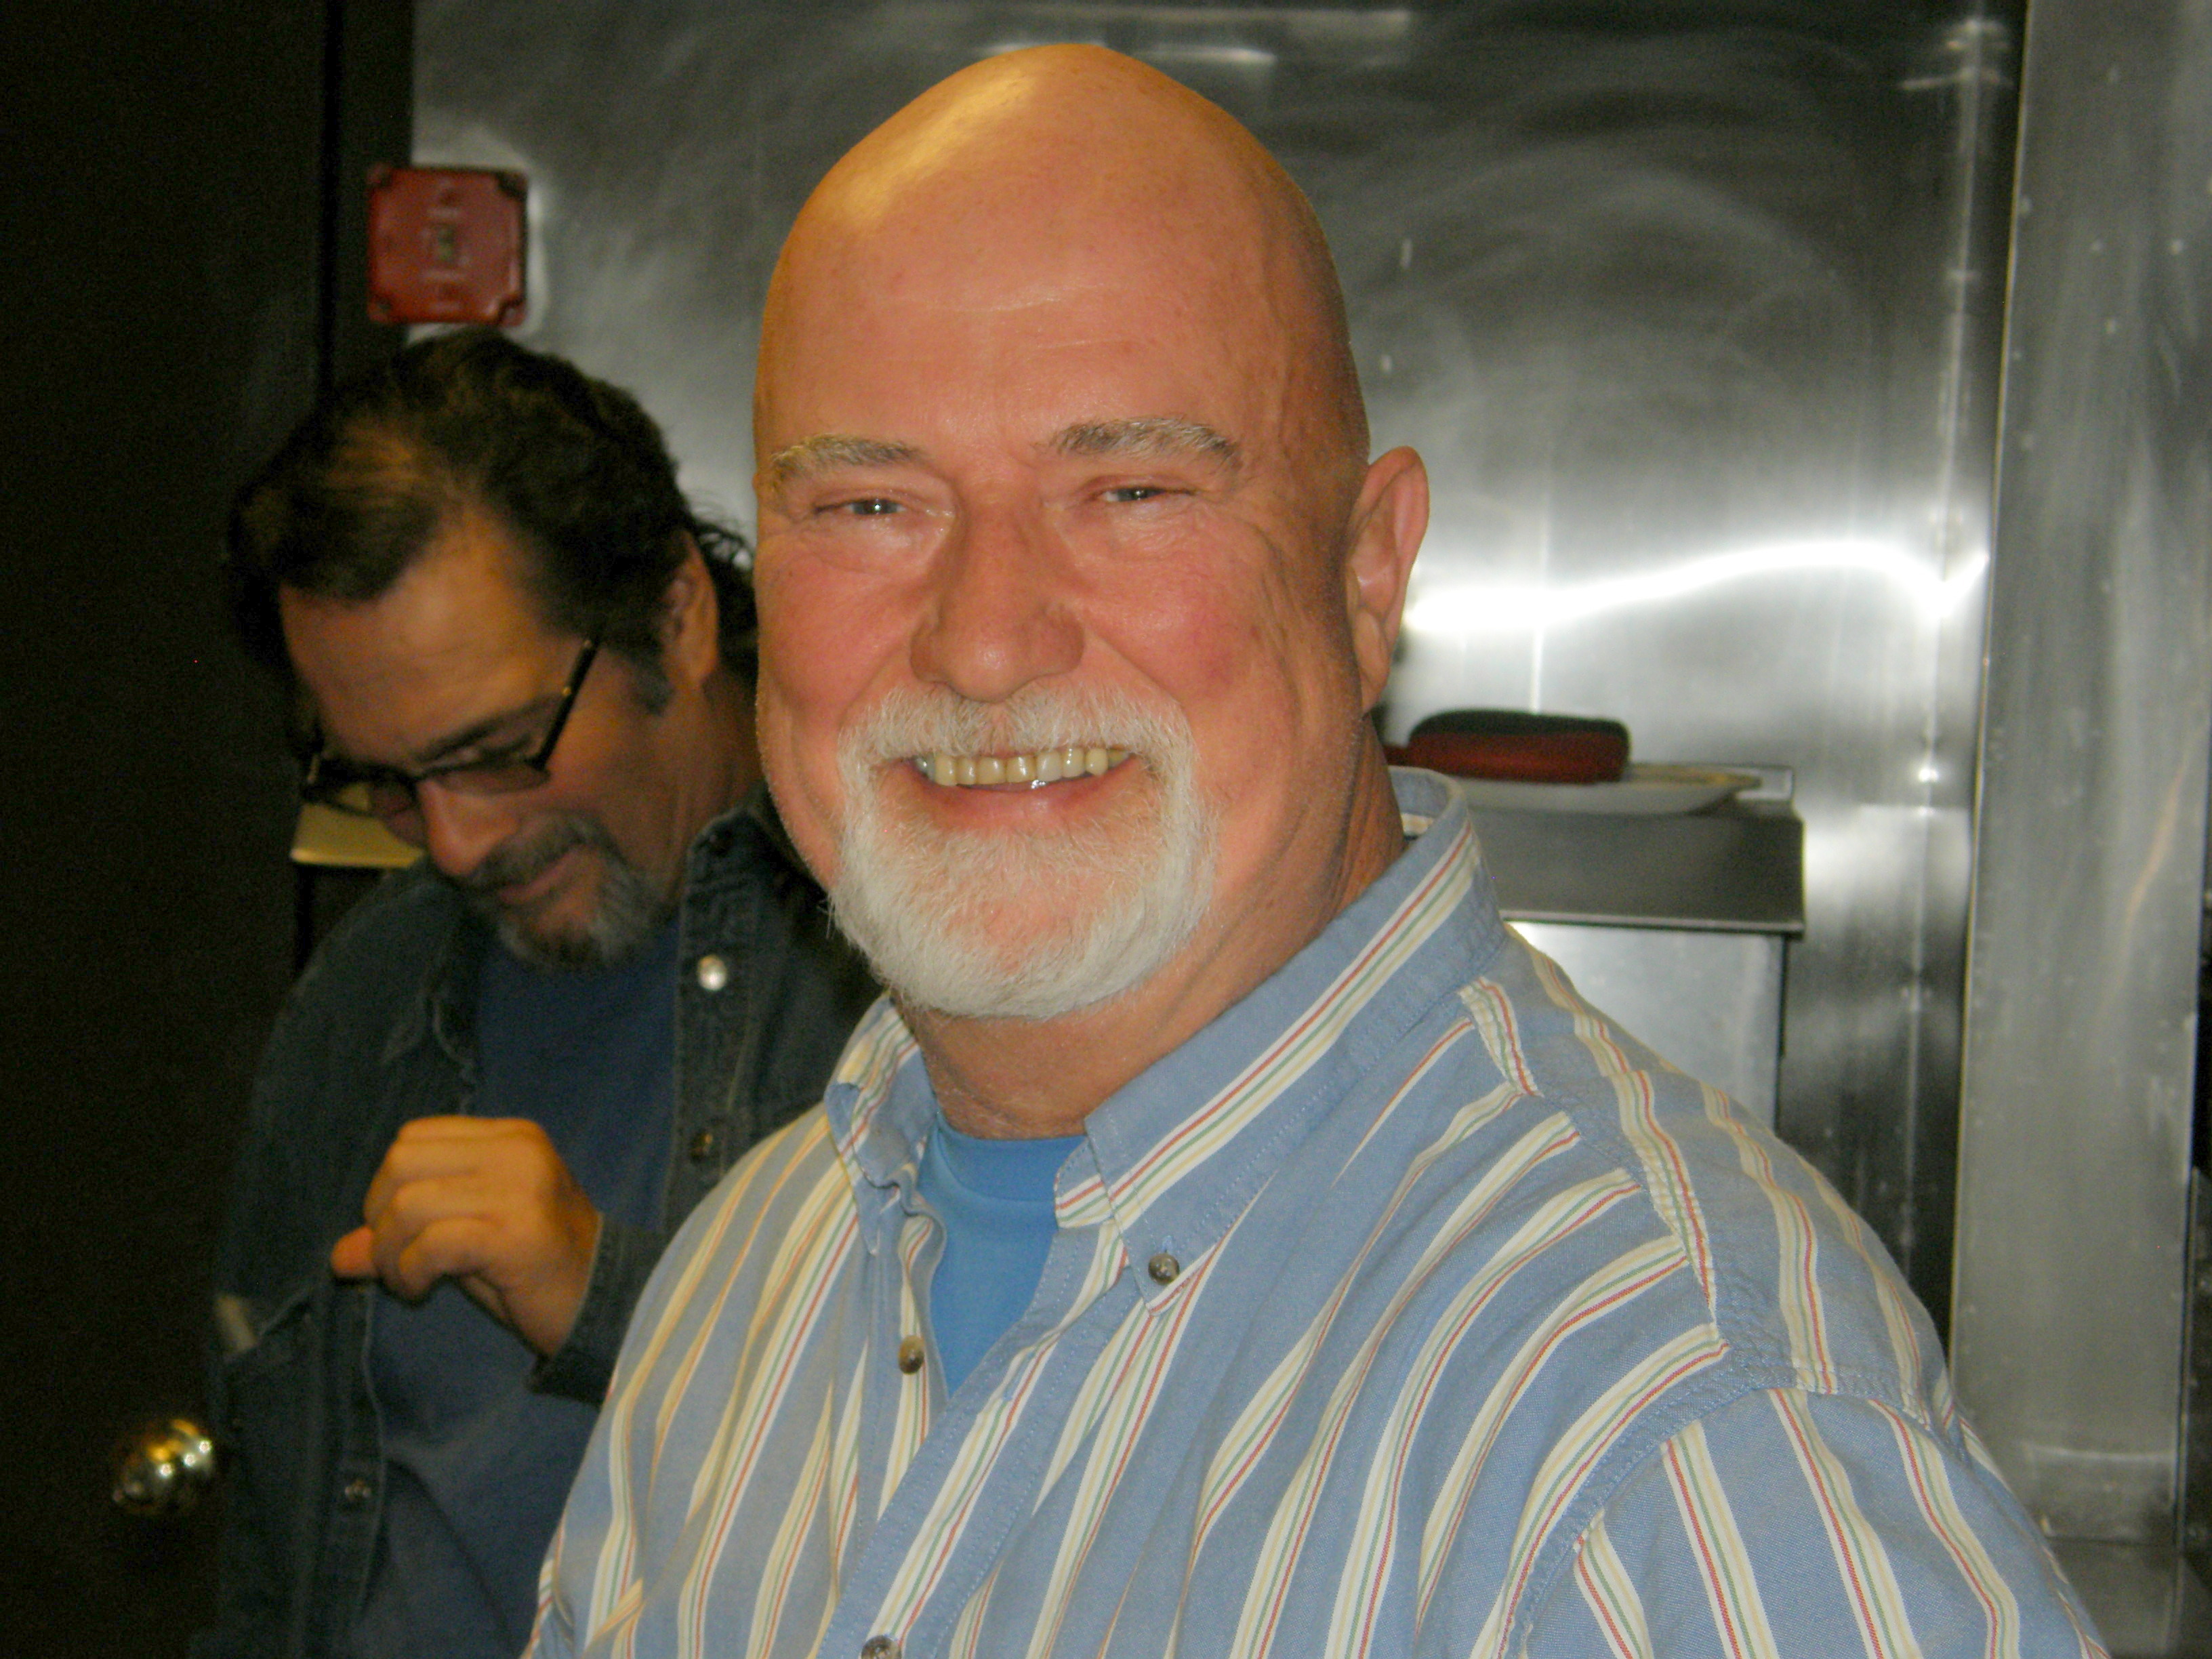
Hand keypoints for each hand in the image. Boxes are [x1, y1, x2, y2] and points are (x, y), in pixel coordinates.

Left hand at [329, 1116, 602, 1357]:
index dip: (386, 1187)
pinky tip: (425, 1290)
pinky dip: (411, 1271)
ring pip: (410, 1204)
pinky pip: (433, 1243)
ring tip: (411, 1282)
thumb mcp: (466, 1240)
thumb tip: (340, 1255)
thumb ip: (407, 1235)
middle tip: (399, 1261)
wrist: (610, 1305)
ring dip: (392, 1254)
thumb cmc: (536, 1269)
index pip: (414, 1137)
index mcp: (511, 1138)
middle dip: (380, 1219)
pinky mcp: (518, 1234)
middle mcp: (517, 1152)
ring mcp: (521, 1190)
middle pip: (401, 1161)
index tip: (399, 1233)